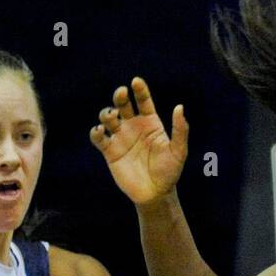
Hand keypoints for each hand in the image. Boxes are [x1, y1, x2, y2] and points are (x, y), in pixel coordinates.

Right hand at [89, 76, 188, 203]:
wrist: (155, 194)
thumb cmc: (169, 172)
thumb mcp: (178, 151)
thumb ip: (180, 130)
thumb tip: (180, 107)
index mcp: (150, 122)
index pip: (143, 100)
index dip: (139, 90)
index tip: (136, 82)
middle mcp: (133, 126)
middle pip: (122, 104)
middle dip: (120, 96)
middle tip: (122, 93)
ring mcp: (120, 138)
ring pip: (108, 117)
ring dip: (107, 112)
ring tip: (112, 116)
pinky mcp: (109, 151)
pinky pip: (98, 138)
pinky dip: (95, 132)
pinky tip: (100, 131)